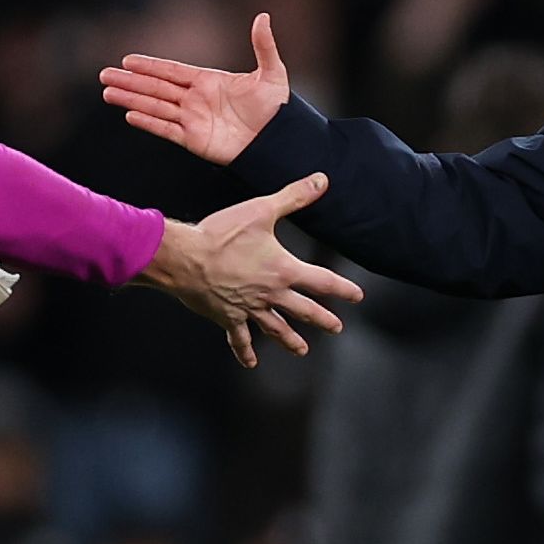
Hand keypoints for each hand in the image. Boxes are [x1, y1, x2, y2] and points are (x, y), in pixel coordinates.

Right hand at [100, 10, 295, 165]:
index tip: (128, 60)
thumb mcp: (272, 74)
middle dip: (130, 81)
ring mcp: (193, 120)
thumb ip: (263, 46)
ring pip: (155, 107)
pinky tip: (129, 114)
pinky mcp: (194, 141)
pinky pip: (166, 130)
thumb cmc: (278, 110)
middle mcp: (195, 100)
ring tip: (108, 93)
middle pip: (156, 88)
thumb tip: (263, 17)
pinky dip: (148, 123)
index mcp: (208, 81)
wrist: (279, 143)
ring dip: (131, 99)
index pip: (172, 71)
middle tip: (104, 75)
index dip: (150, 66)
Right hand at [139, 174, 363, 366]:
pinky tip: (251, 362)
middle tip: (336, 327)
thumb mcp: (261, 210)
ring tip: (302, 350)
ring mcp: (249, 308)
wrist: (186, 258)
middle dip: (323, 319)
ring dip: (291, 340)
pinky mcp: (227, 316)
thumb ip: (294, 197)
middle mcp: (271, 294)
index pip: (322, 282)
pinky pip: (239, 338)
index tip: (357, 296)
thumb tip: (321, 181)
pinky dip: (245, 352)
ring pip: (276, 329)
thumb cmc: (222, 234)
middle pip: (304, 310)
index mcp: (283, 270)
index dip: (343, 289)